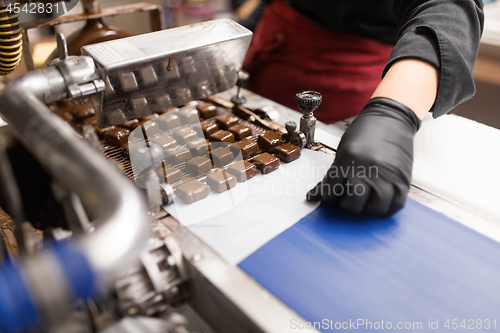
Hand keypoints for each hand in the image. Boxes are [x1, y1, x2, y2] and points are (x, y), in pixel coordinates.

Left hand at [307, 97, 420, 215]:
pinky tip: (379, 204)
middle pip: (353, 204)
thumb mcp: (343, 150)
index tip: (331, 196)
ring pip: (375, 208)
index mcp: (347, 161)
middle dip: (347, 206)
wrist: (391, 118)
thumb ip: (333, 174)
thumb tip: (317, 195)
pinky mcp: (402, 179)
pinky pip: (396, 204)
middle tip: (346, 201)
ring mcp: (387, 175)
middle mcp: (367, 169)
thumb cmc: (365, 132)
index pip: (331, 191)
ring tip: (363, 204)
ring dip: (367, 210)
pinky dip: (386, 209)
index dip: (328, 197)